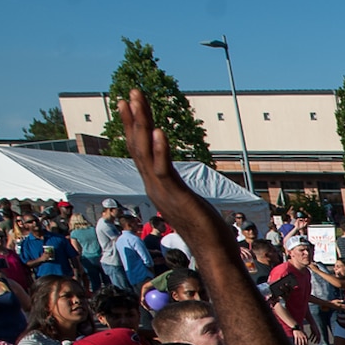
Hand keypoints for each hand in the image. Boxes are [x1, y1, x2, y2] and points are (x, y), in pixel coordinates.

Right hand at [116, 90, 208, 229]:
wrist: (213, 251)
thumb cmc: (206, 228)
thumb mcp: (187, 200)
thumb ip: (178, 188)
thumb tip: (179, 184)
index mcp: (156, 184)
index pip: (140, 150)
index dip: (135, 127)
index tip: (131, 105)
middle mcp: (153, 185)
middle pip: (138, 145)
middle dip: (135, 118)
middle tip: (131, 92)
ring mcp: (162, 191)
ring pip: (145, 152)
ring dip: (141, 125)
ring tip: (137, 101)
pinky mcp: (175, 197)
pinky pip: (163, 171)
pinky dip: (161, 151)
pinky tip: (159, 132)